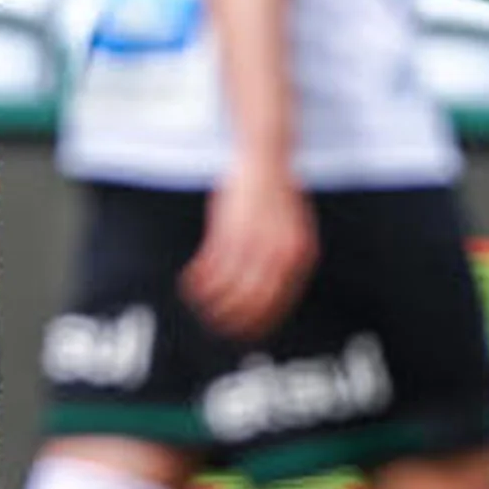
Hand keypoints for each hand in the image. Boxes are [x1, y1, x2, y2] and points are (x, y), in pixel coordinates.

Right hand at [184, 165, 313, 339]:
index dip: (258, 321)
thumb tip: (268, 289)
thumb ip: (282, 257)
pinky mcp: (230, 228)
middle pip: (253, 300)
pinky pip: (211, 265)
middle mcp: (280, 252)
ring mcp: (254, 240)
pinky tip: (188, 282)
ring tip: (197, 303)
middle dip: (231, 317)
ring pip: (228, 286)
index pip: (278, 302)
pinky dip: (198, 278)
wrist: (266, 156)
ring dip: (209, 300)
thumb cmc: (275, 194)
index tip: (242, 333)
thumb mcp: (290, 229)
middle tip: (215, 324)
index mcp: (299, 254)